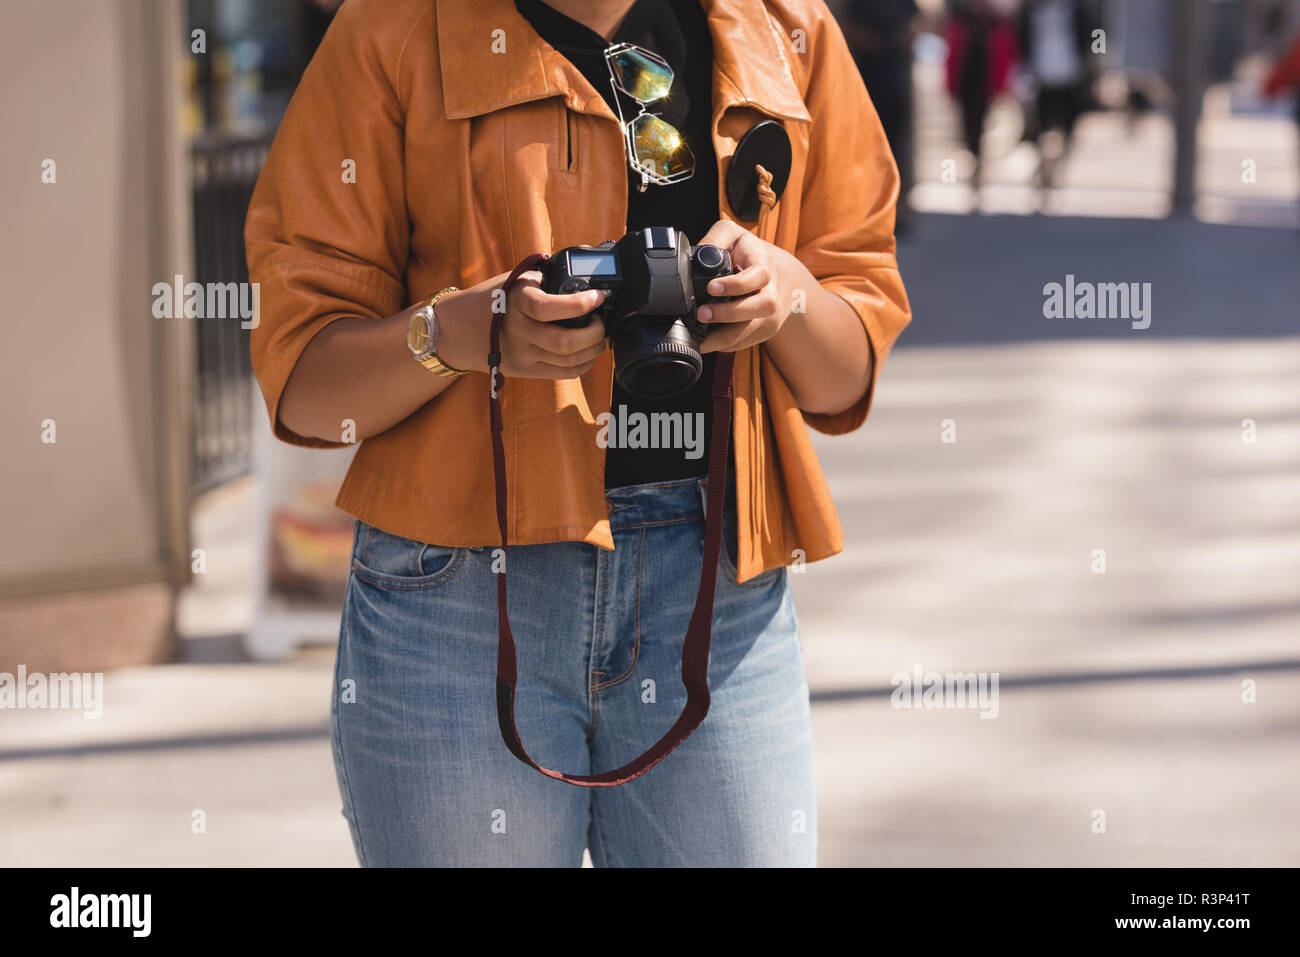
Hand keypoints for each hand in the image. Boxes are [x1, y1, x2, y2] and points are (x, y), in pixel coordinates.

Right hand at [437, 270, 607, 378]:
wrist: (458, 328)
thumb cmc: (493, 298)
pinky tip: (588, 352)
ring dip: (593, 349)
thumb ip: (546, 280)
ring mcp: (522, 355)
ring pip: (569, 361)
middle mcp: (518, 331)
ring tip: (598, 336)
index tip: (598, 297)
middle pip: (565, 342)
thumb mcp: (515, 280)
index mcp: (516, 302)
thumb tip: (585, 275)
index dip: (579, 304)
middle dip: (594, 332)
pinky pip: (564, 374)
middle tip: (600, 320)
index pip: (548, 308)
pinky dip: (584, 364)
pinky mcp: (526, 371)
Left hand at [694, 219, 809, 353]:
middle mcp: (771, 294)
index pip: (757, 276)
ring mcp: (768, 316)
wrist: (781, 276)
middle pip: (760, 308)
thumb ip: (715, 239)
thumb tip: (694, 255)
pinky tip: (706, 342)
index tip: (711, 287)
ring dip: (723, 338)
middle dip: (729, 313)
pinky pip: (742, 343)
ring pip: (750, 332)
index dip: (736, 284)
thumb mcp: (734, 235)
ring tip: (698, 338)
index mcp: (765, 267)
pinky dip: (722, 345)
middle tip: (701, 314)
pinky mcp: (762, 332)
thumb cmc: (751, 254)